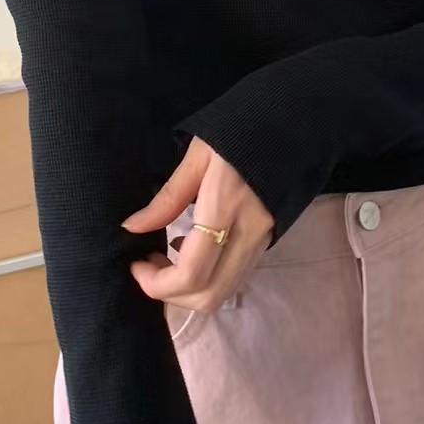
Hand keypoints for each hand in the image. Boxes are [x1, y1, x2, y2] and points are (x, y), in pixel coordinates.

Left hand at [122, 137, 273, 313]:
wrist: (290, 128)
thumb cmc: (238, 132)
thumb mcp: (197, 157)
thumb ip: (167, 198)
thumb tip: (133, 227)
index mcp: (225, 208)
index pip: (192, 273)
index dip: (157, 283)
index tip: (136, 264)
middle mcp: (248, 234)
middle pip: (208, 296)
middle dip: (170, 295)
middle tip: (148, 266)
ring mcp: (261, 242)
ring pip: (223, 293)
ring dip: (188, 290)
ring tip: (165, 258)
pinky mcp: (266, 242)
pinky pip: (233, 278)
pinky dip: (206, 279)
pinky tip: (189, 250)